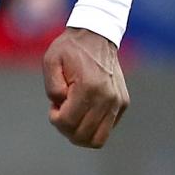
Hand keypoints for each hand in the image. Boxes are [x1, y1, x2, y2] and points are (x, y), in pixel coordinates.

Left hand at [43, 26, 129, 148]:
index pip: (69, 123)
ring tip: (73, 116)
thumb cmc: (70, 49)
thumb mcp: (51, 62)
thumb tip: (62, 107)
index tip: (54, 106)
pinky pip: (106, 129)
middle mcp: (107, 98)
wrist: (97, 35)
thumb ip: (52, 88)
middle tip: (62, 111)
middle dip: (66, 129)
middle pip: (83, 136)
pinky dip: (92, 126)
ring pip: (98, 139)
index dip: (56, 120)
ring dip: (80, 134)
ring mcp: (118, 102)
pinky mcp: (123, 103)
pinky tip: (85, 109)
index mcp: (89, 87)